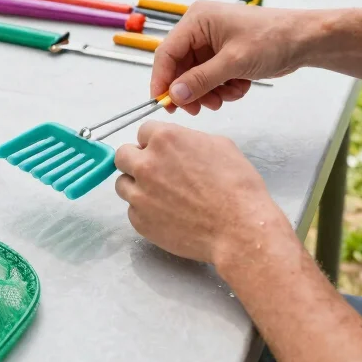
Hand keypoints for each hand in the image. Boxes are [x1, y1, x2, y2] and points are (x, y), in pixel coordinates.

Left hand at [115, 120, 287, 265]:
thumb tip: (178, 146)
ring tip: (160, 195)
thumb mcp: (219, 146)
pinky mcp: (140, 221)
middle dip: (137, 160)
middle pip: (123, 155)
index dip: (155, 141)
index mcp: (165, 139)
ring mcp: (139, 195)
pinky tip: (166, 214)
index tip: (163, 152)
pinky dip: (145, 211)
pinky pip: (133, 210)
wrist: (238, 229)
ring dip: (136, 185)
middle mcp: (146, 164)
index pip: (144, 131)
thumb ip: (188, 140)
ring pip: (122, 184)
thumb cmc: (236, 186)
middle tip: (155, 171)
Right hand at [151, 1, 310, 114]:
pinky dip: (222, 88)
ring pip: (195, 76)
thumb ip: (201, 80)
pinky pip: (211, 77)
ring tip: (227, 96)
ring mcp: (212, 42)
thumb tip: (174, 95)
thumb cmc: (272, 38)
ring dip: (209, 91)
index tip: (163, 103)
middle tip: (198, 109)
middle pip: (180, 67)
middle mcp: (200, 29)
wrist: (305, 40)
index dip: (162, 79)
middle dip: (191, 90)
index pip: (166, 52)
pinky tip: (239, 87)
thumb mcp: (233, 62)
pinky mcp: (224, 54)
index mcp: (197, 20)